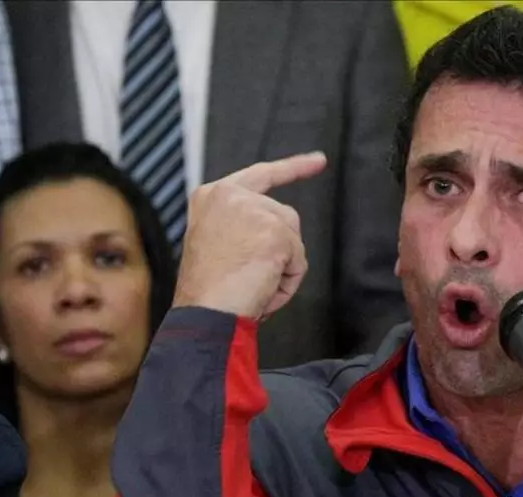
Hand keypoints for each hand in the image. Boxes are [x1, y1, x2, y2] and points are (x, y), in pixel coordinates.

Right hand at [172, 152, 327, 320]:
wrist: (203, 311)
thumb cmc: (207, 291)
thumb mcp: (218, 243)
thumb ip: (245, 225)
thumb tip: (282, 232)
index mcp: (212, 197)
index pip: (261, 175)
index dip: (293, 168)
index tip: (319, 160)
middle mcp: (231, 195)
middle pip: (284, 217)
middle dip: (282, 249)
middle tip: (251, 277)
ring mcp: (253, 210)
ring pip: (293, 239)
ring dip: (282, 267)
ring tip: (252, 283)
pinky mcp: (274, 231)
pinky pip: (299, 261)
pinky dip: (287, 281)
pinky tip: (262, 287)